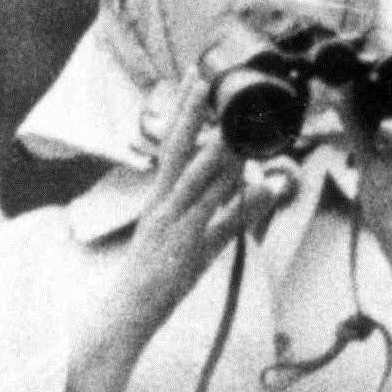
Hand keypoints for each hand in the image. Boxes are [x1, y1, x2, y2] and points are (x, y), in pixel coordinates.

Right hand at [56, 79, 285, 391]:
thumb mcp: (186, 238)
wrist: (127, 314)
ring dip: (221, 152)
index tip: (197, 78)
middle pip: (178, 150)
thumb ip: (219, 210)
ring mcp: (175, 228)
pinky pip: (220, 224)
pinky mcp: (189, 253)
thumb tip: (247, 183)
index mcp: (160, 199)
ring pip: (199, 182)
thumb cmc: (156, 278)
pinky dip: (243, 204)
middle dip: (193, 113)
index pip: (172, 145)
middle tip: (207, 79)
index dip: (185, 111)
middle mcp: (164, 206)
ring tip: (240, 124)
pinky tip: (264, 186)